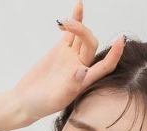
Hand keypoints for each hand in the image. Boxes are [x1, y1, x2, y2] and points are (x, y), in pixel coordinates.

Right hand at [10, 0, 125, 123]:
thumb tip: (83, 70)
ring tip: (64, 23)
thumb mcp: (56, 99)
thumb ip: (71, 86)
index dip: (115, 54)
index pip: (105, 66)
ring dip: (78, 24)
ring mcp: (71, 57)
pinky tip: (79, 6)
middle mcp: (81, 67)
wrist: (26, 100)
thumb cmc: (41, 105)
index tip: (121, 40)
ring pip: (82, 36)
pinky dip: (75, 19)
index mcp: (85, 81)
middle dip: (83, 32)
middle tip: (67, 26)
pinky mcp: (61, 50)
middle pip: (91, 44)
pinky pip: (71, 33)